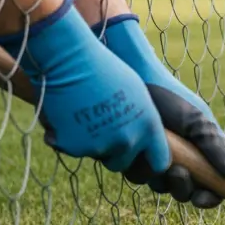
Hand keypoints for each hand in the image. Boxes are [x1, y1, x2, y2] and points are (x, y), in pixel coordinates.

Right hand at [0, 0, 169, 175]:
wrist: (70, 60)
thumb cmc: (105, 69)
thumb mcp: (137, 94)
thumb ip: (142, 120)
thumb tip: (142, 138)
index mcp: (150, 127)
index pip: (160, 163)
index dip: (150, 161)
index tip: (142, 158)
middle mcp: (129, 140)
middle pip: (122, 164)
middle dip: (112, 153)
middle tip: (101, 132)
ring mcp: (102, 146)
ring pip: (96, 155)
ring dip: (89, 143)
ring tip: (83, 115)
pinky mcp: (75, 147)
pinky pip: (70, 149)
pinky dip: (64, 137)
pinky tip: (64, 115)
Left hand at [93, 14, 224, 207]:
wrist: (133, 81)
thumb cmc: (170, 98)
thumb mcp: (197, 122)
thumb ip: (216, 147)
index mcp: (202, 155)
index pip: (211, 186)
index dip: (209, 197)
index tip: (204, 198)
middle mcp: (180, 161)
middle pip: (185, 192)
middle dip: (182, 189)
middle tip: (177, 173)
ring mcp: (155, 161)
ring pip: (159, 186)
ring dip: (159, 176)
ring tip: (157, 154)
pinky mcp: (131, 158)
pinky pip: (137, 175)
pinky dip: (140, 165)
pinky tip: (139, 148)